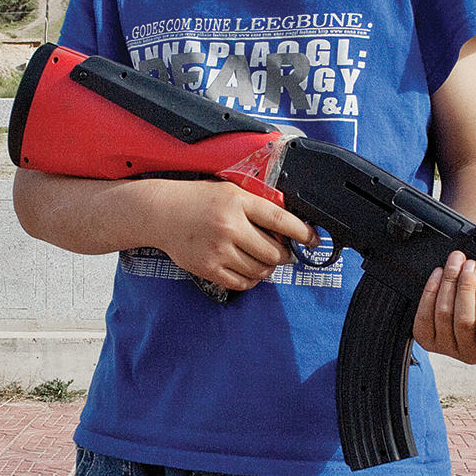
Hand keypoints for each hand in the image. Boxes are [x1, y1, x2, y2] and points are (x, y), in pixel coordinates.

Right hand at [159, 180, 317, 292]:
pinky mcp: (209, 268)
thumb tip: (287, 227)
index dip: (302, 233)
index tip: (314, 240)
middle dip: (284, 254)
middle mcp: (229, 227)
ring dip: (268, 268)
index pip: (280, 220)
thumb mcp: (230, 192)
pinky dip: (251, 279)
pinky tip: (247, 268)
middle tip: (283, 251)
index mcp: (238, 203)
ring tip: (262, 259)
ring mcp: (218, 250)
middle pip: (274, 252)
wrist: (161, 213)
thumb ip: (257, 206)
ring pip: (261, 270)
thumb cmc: (197, 200)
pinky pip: (243, 283)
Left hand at [413, 251, 475, 362]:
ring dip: (449, 282)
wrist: (471, 323)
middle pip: (463, 321)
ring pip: (444, 314)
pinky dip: (431, 291)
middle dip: (466, 288)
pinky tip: (439, 275)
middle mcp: (469, 354)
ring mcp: (446, 347)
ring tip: (455, 263)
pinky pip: (425, 315)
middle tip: (469, 266)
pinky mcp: (427, 340)